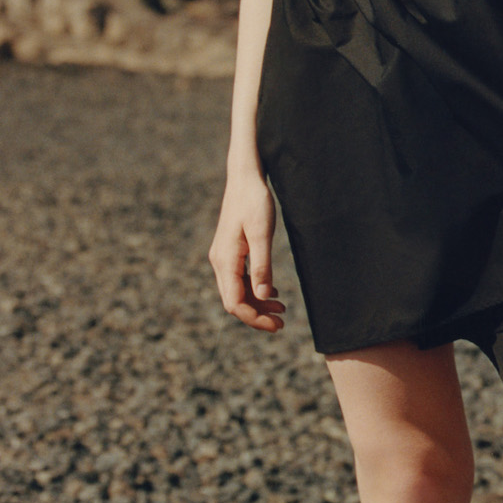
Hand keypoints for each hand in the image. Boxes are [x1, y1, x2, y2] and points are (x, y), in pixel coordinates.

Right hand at [209, 170, 286, 331]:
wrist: (245, 178)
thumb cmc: (255, 201)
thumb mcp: (262, 233)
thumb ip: (261, 265)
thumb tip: (261, 295)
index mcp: (225, 260)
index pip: (234, 302)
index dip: (254, 318)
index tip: (276, 325)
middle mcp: (220, 262)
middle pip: (234, 301)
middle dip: (257, 315)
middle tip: (282, 323)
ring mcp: (224, 257)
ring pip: (238, 291)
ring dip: (258, 303)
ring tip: (281, 309)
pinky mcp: (231, 252)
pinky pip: (240, 279)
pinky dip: (255, 289)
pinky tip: (272, 291)